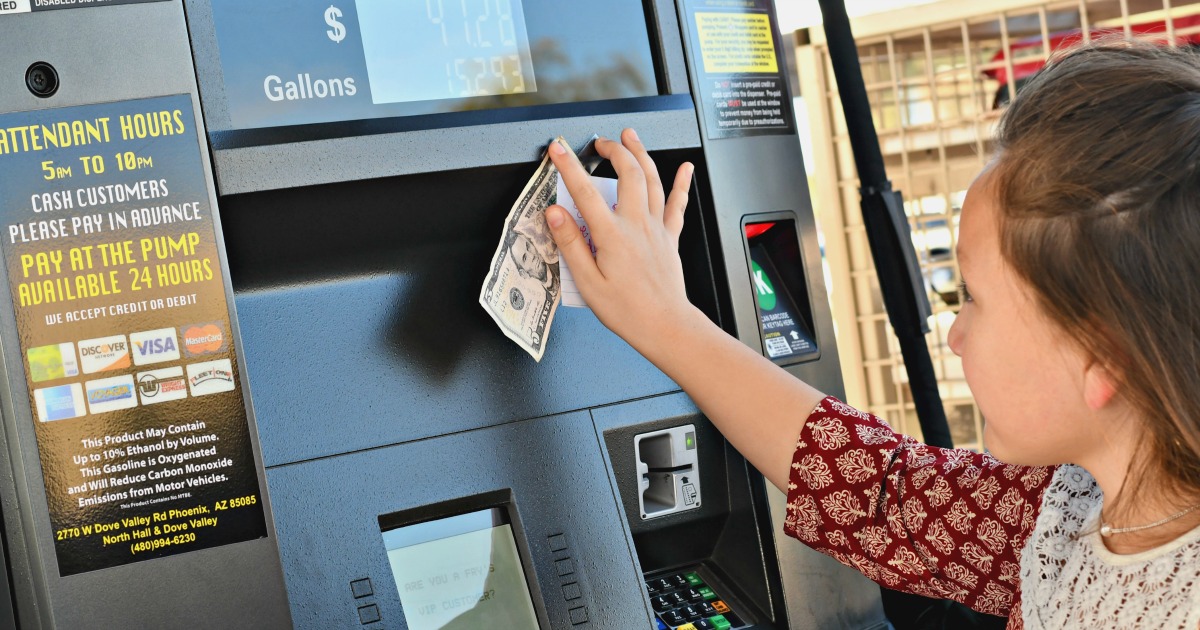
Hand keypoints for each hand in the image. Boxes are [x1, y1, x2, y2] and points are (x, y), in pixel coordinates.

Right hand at [545, 129, 696, 351]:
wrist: (666, 326)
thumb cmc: (627, 311)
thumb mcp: (588, 283)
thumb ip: (571, 244)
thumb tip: (555, 214)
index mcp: (612, 236)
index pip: (585, 192)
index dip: (568, 167)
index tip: (557, 149)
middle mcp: (637, 225)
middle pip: (628, 173)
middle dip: (613, 150)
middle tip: (599, 142)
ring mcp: (656, 229)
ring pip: (652, 180)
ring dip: (641, 153)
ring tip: (631, 136)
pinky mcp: (670, 238)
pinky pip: (677, 205)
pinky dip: (681, 184)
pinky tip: (685, 168)